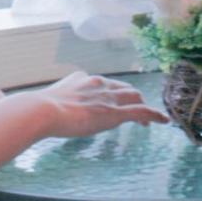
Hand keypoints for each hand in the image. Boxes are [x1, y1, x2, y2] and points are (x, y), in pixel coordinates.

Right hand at [34, 71, 168, 136]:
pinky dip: (155, 115)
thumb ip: (55, 100)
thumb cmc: (38, 109)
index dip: (113, 93)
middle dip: (132, 99)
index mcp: (83, 79)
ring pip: (134, 98)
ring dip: (143, 107)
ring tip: (149, 119)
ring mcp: (107, 97)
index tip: (114, 101)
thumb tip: (44, 105)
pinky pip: (141, 111)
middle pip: (123, 88)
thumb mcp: (48, 100)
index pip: (104, 84)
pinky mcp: (114, 112)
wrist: (41, 110)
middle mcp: (98, 84)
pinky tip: (163, 121)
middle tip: (136, 111)